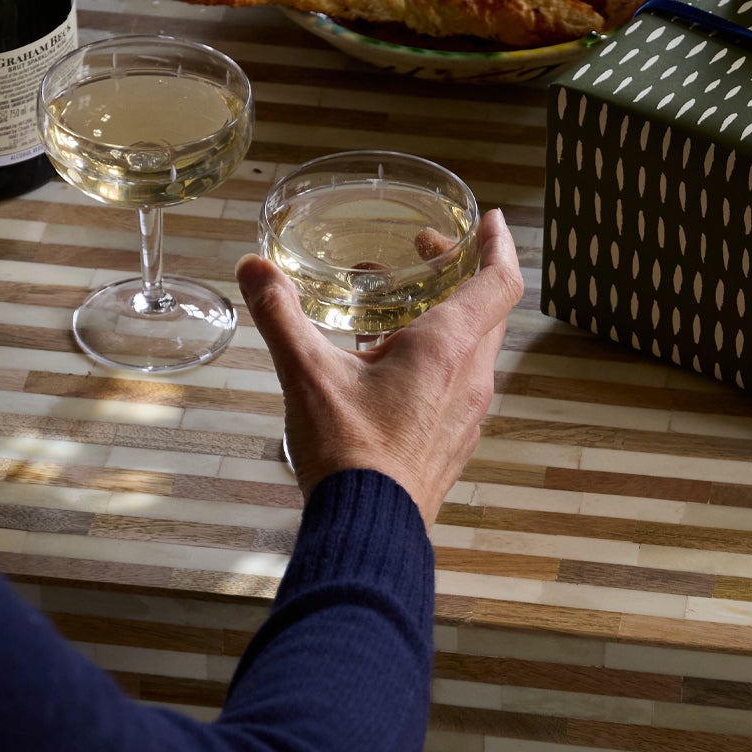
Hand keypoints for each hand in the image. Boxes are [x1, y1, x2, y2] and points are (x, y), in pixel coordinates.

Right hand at [236, 207, 522, 525]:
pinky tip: (389, 369)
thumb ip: (279, 313)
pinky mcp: (454, 444)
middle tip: (423, 255)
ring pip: (473, 350)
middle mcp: (470, 379)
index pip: (498, 280)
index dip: (497, 243)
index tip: (487, 220)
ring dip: (445, 319)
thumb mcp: (306, 373)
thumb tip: (252, 267)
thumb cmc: (349, 454)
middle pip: (487, 311)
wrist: (370, 531)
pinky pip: (458, 387)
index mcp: (448, 349)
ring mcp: (467, 415)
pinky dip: (437, 361)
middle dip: (460, 274)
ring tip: (394, 310)